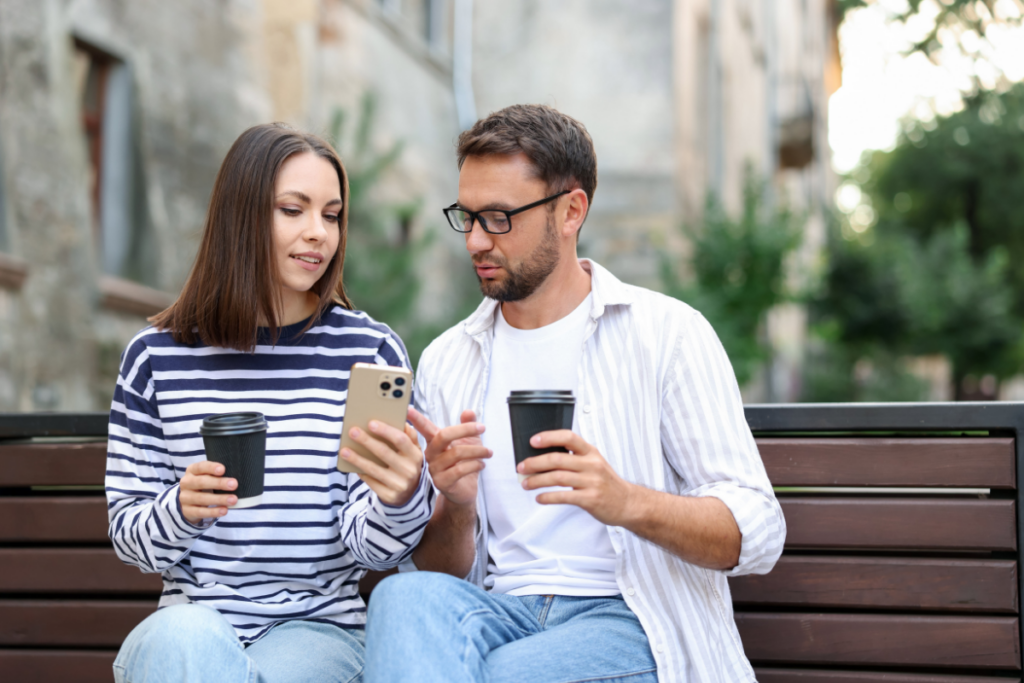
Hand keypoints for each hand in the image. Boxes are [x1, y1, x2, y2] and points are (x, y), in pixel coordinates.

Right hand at [179, 461, 236, 523]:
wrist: (186, 502)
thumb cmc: (203, 485)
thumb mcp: (206, 476)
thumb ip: (218, 474)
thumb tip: (241, 473)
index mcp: (192, 471)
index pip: (200, 467)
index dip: (211, 468)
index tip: (223, 469)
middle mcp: (186, 483)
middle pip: (202, 482)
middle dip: (219, 483)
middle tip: (234, 484)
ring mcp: (185, 498)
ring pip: (202, 498)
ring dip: (219, 499)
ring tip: (233, 500)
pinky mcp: (187, 511)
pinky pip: (201, 512)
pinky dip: (213, 512)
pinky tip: (224, 511)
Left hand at [340, 420, 423, 505]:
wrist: (410, 493)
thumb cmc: (407, 464)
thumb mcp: (412, 451)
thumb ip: (408, 435)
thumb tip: (398, 418)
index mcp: (415, 455)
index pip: (401, 439)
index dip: (385, 430)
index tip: (370, 422)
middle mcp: (409, 470)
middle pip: (384, 452)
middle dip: (366, 440)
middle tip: (352, 431)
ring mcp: (400, 484)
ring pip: (373, 469)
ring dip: (357, 458)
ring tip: (344, 450)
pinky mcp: (389, 495)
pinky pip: (370, 482)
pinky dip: (360, 472)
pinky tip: (351, 466)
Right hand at [408, 407, 489, 506]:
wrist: (465, 490)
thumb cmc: (464, 463)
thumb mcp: (469, 441)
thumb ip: (468, 425)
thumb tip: (468, 411)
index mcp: (434, 442)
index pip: (424, 427)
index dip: (417, 419)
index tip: (408, 408)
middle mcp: (431, 454)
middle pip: (443, 436)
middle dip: (465, 429)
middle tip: (482, 428)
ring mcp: (435, 469)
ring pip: (456, 453)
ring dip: (477, 450)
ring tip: (488, 452)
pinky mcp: (442, 483)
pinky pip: (459, 470)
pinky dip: (475, 464)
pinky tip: (482, 464)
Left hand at [518, 430, 636, 526]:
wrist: (628, 503)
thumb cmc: (607, 483)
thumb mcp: (594, 463)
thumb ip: (574, 458)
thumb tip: (543, 457)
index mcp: (591, 452)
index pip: (569, 437)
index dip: (549, 437)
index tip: (533, 441)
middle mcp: (592, 464)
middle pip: (558, 459)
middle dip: (535, 463)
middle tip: (521, 467)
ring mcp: (592, 482)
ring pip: (558, 478)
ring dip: (537, 480)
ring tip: (525, 484)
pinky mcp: (590, 499)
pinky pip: (564, 496)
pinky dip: (548, 497)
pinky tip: (539, 498)